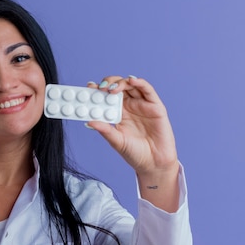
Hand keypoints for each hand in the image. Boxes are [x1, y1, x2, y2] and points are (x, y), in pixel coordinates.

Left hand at [87, 76, 180, 211]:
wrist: (153, 164)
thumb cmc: (135, 153)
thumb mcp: (116, 141)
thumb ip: (105, 130)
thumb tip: (89, 122)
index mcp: (118, 113)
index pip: (106, 97)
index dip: (97, 90)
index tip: (88, 87)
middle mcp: (130, 106)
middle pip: (118, 87)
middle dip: (108, 83)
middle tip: (100, 88)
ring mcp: (143, 105)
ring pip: (131, 86)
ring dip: (121, 83)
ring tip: (112, 88)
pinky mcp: (156, 106)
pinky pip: (148, 90)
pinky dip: (140, 82)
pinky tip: (131, 80)